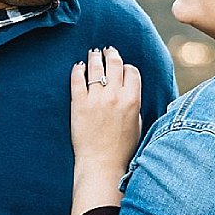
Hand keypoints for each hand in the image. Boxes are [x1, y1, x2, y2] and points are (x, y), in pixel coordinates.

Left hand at [70, 46, 143, 214]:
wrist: (101, 163)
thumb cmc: (122, 148)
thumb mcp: (137, 123)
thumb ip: (133, 103)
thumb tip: (128, 89)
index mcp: (132, 100)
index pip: (131, 72)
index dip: (127, 68)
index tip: (123, 68)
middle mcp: (115, 95)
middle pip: (115, 64)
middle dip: (112, 54)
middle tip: (108, 50)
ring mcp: (96, 98)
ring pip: (96, 67)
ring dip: (95, 57)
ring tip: (93, 54)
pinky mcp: (78, 103)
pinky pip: (77, 79)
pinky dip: (78, 69)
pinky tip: (79, 67)